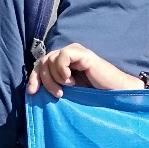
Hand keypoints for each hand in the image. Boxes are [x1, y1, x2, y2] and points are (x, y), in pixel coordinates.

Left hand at [27, 42, 144, 97]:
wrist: (115, 94)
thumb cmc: (95, 95)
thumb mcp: (69, 92)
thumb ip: (54, 85)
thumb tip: (34, 88)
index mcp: (63, 63)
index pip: (41, 65)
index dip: (34, 78)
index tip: (33, 92)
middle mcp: (68, 55)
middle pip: (43, 61)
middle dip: (44, 80)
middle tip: (57, 94)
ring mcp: (75, 52)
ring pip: (50, 59)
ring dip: (54, 78)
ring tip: (67, 89)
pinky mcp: (83, 54)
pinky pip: (62, 56)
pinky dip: (62, 69)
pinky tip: (70, 80)